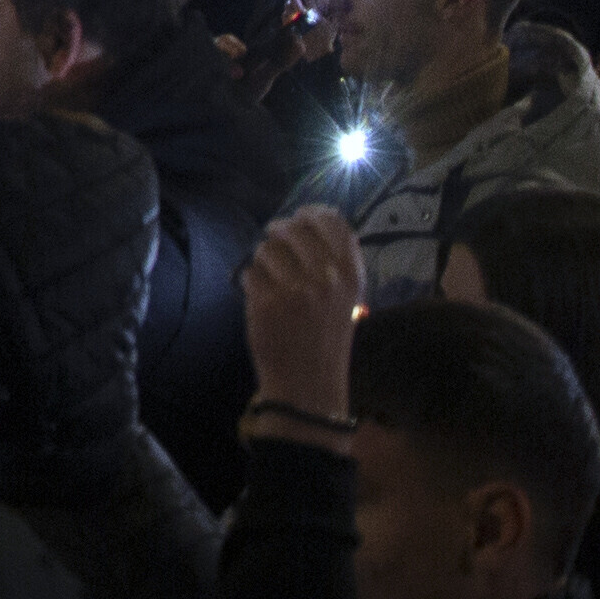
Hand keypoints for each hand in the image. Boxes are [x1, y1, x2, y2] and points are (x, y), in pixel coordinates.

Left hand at [239, 207, 365, 426]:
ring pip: (266, 249)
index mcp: (350, 276)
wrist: (309, 385)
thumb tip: (315, 216)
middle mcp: (326, 278)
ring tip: (272, 281)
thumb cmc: (326, 339)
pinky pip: (249, 272)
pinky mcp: (267, 302)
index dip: (311, 213)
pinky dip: (250, 282)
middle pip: (293, 228)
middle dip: (278, 233)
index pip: (332, 221)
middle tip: (276, 246)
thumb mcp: (346, 298)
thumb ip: (336, 260)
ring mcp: (295, 289)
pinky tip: (261, 298)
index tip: (300, 217)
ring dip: (262, 261)